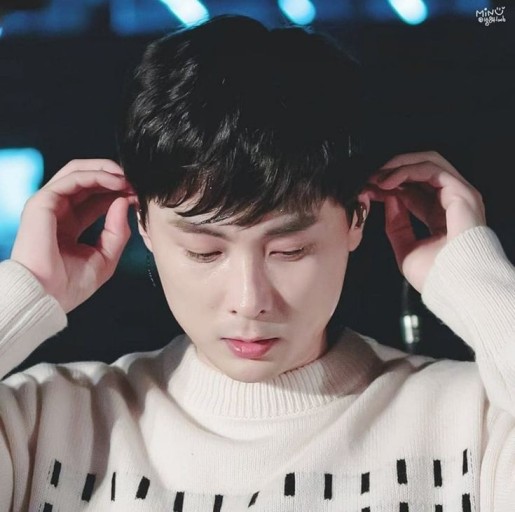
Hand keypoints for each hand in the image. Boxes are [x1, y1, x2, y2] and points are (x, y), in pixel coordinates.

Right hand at [10, 159, 135, 312]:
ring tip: (128, 179)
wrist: (46, 297)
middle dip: (115, 178)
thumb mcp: (105, 257)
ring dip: (107, 171)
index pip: (97, 198)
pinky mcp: (43, 202)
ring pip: (79, 171)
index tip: (139, 196)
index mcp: (71, 225)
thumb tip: (124, 202)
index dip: (119, 193)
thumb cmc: (69, 286)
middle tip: (136, 183)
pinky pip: (72, 178)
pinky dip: (96, 175)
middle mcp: (59, 211)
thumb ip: (118, 231)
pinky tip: (116, 182)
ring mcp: (50, 205)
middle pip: (88, 180)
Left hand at [365, 150, 485, 292]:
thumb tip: (389, 199)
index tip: (368, 189)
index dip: (389, 186)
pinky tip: (388, 181)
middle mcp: (452, 203)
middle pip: (420, 173)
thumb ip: (397, 224)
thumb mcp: (406, 248)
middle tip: (370, 179)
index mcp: (440, 217)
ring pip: (427, 163)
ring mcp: (459, 195)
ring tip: (376, 178)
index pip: (414, 191)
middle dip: (392, 172)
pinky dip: (406, 170)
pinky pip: (431, 169)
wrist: (455, 286)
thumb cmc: (436, 277)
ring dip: (397, 167)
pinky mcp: (461, 192)